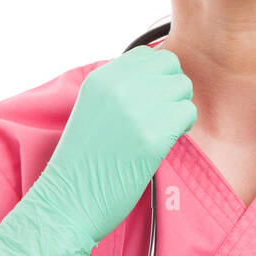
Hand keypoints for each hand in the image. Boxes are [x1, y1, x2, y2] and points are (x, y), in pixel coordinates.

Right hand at [0, 46, 196, 255]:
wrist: (68, 201)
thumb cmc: (84, 162)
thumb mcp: (93, 109)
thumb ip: (120, 89)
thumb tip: (159, 78)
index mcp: (100, 78)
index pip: (149, 54)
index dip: (157, 76)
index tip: (151, 100)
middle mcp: (118, 86)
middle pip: (171, 67)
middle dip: (172, 90)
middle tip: (160, 117)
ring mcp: (136, 109)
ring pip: (183, 88)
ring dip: (179, 108)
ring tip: (161, 131)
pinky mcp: (152, 135)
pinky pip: (187, 113)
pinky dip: (183, 127)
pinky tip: (166, 143)